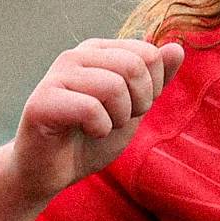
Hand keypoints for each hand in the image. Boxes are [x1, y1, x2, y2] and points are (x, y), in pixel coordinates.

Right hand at [10, 37, 185, 200]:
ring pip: (113, 86)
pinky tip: (84, 133)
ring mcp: (57, 75)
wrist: (52, 172)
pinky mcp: (42, 101)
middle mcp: (76, 55)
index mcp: (98, 51)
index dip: (150, 89)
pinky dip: (98, 130)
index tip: (129, 108)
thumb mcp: (134, 107)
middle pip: (134, 66)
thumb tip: (177, 48)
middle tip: (116, 120)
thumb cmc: (90, 138)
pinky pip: (91, 109)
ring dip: (117, 119)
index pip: (148, 54)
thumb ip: (156, 79)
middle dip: (137, 103)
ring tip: (99, 127)